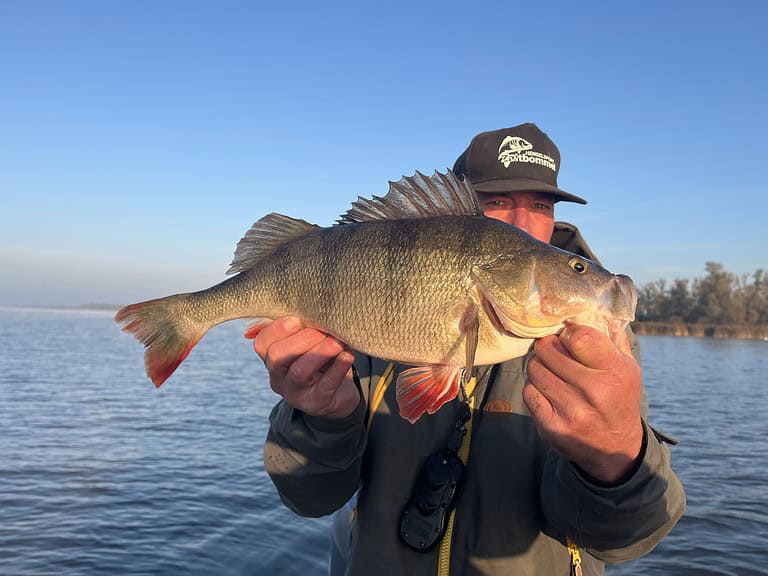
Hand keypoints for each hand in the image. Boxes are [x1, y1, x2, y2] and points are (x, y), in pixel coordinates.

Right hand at [251, 316, 359, 418]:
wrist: (337, 394)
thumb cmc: (320, 358)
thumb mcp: (307, 342)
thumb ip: (302, 326)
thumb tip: (306, 301)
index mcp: (271, 358)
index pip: (262, 343)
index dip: (277, 329)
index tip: (297, 319)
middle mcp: (278, 377)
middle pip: (277, 357)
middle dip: (301, 339)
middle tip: (322, 330)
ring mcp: (296, 393)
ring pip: (300, 372)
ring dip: (320, 352)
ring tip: (337, 341)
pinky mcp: (317, 403)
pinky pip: (326, 384)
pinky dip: (338, 367)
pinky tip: (348, 354)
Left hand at [523, 324, 643, 482]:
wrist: (615, 449)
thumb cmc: (618, 398)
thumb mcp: (627, 368)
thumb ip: (613, 336)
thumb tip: (596, 305)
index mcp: (615, 371)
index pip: (579, 336)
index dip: (568, 333)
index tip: (568, 338)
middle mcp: (594, 391)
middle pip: (548, 349)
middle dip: (547, 346)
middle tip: (552, 351)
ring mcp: (572, 410)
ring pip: (535, 369)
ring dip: (539, 366)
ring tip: (550, 371)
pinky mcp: (553, 427)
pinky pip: (529, 392)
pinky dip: (534, 388)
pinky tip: (547, 391)